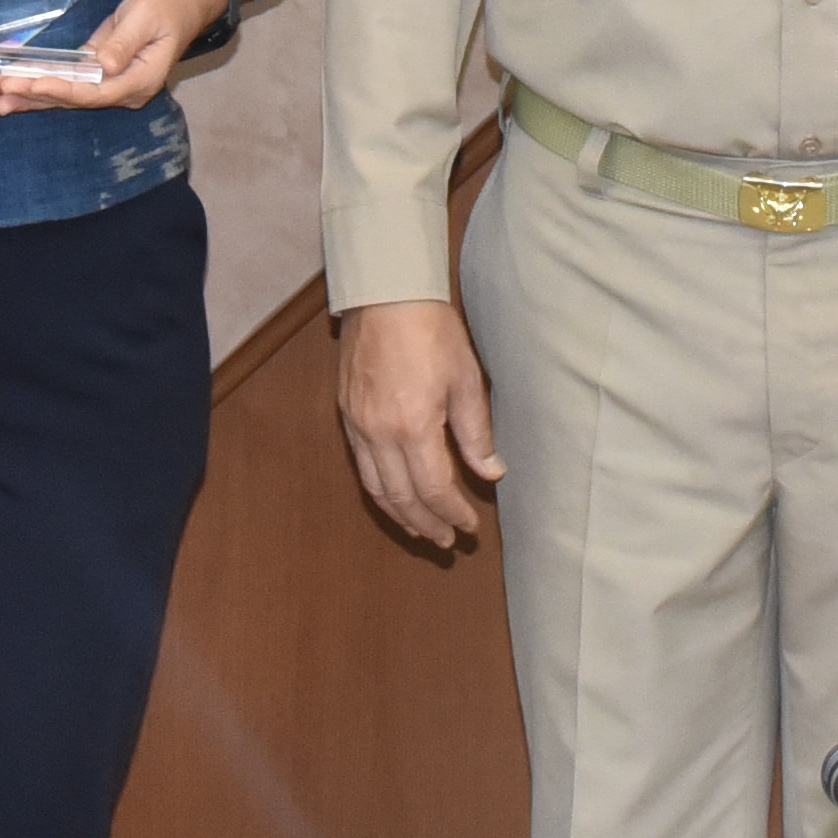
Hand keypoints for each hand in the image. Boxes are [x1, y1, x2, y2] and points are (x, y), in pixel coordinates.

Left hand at [0, 0, 226, 115]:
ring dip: (36, 97)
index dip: (64, 90)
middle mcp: (125, 91)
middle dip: (40, 96)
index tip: (34, 83)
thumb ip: (124, 43)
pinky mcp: (101, 76)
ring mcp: (113, 87)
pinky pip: (70, 85)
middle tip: (3, 92)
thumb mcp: (145, 18)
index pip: (96, 93)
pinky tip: (18, 90)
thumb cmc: (166, 6)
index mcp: (141, 80)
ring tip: (0, 100)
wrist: (180, 4)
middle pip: (78, 100)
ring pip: (70, 97)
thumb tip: (104, 66)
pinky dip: (44, 86)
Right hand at [337, 296, 499, 551]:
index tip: (470, 527)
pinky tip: (394, 496)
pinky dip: (380, 491)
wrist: (385, 295)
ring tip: (422, 530)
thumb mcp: (465, 379)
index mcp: (413, 426)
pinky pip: (361, 467)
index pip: (435, 488)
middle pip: (403, 498)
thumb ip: (476, 432)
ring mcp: (358, 426)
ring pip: (376, 489)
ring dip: (401, 515)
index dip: (454, 513)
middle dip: (427, 525)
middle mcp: (379, 434)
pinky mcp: (346, 415)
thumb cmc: (430, 330)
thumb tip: (491, 472)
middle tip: (448, 542)